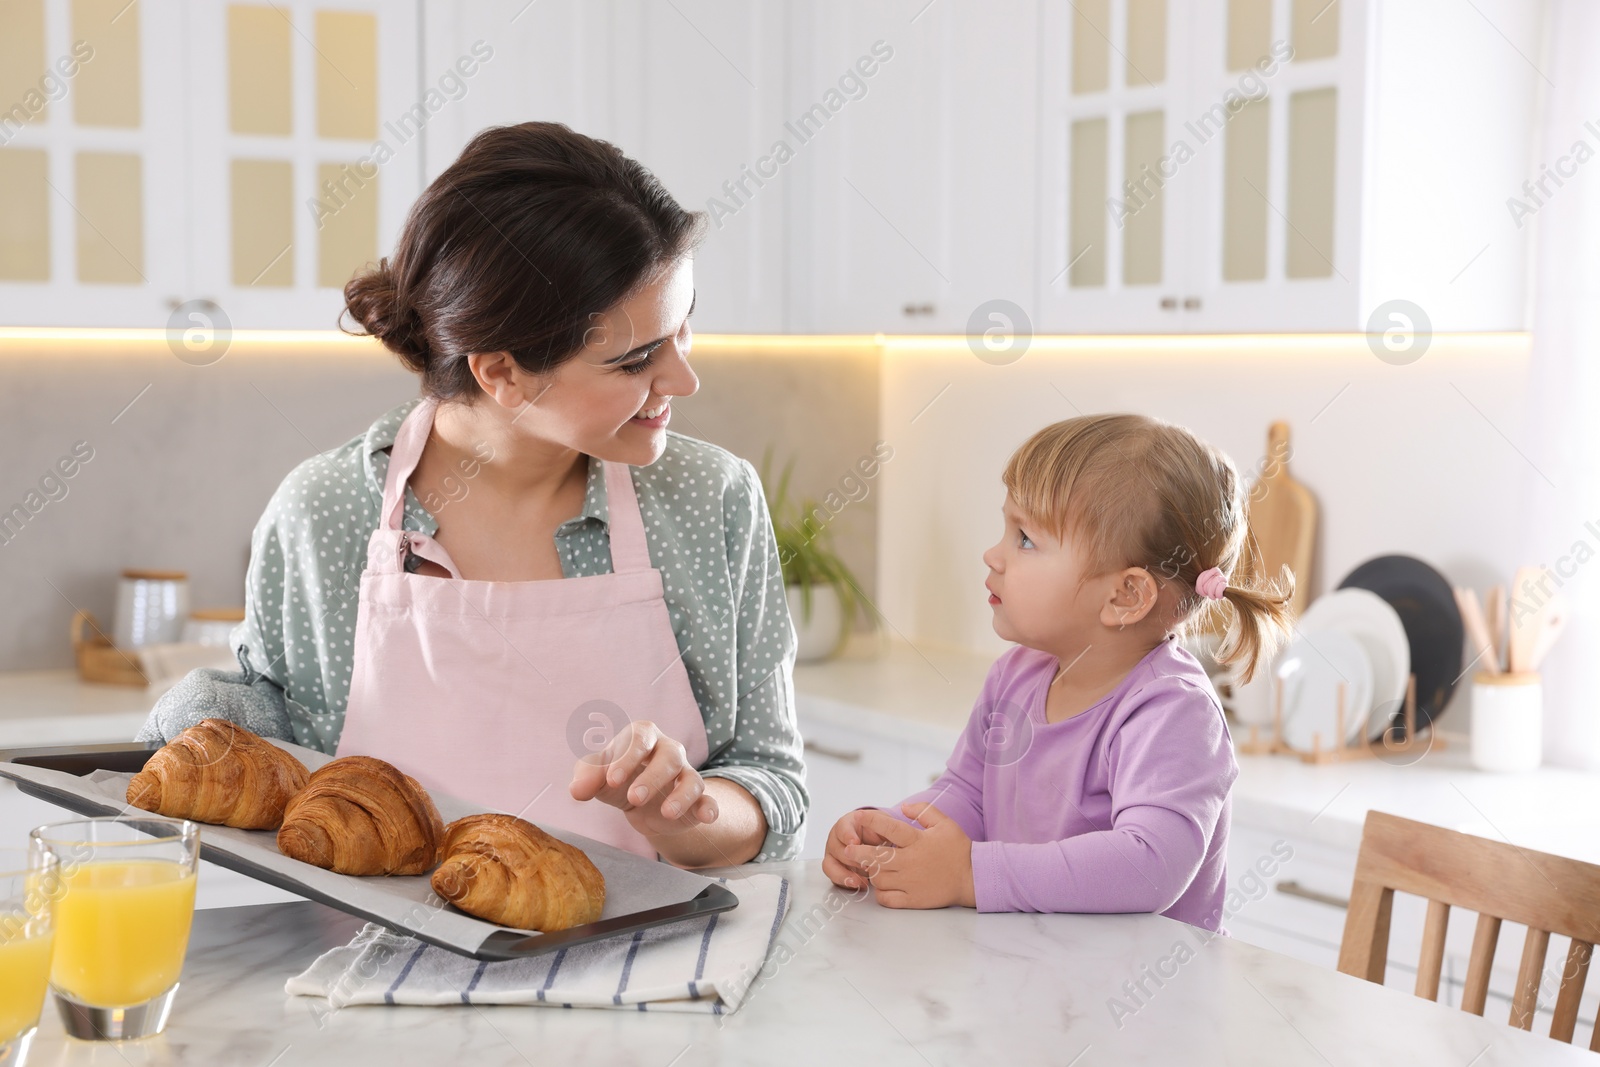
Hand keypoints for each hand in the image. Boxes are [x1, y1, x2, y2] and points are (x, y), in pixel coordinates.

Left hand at [569, 720, 717, 838]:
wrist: (637, 803)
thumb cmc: (616, 779)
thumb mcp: (597, 776)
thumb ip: (586, 777)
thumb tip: (577, 789)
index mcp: (643, 737)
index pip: (639, 737)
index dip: (628, 757)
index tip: (611, 781)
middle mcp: (669, 751)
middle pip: (670, 756)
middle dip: (653, 777)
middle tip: (633, 798)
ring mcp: (685, 774)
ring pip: (691, 778)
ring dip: (681, 795)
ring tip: (667, 813)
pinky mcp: (696, 799)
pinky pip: (708, 800)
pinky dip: (710, 807)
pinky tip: (707, 817)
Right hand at [822, 808, 897, 889]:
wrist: (875, 839)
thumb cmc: (876, 830)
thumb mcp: (880, 824)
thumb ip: (881, 828)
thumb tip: (885, 837)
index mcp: (846, 824)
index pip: (842, 828)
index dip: (847, 835)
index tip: (855, 842)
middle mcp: (836, 839)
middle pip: (835, 848)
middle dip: (850, 858)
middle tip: (864, 865)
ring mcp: (834, 855)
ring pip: (830, 865)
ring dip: (844, 874)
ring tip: (859, 881)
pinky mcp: (835, 869)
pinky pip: (834, 878)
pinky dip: (846, 883)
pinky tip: (860, 885)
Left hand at [843, 803, 976, 908]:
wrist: (973, 878)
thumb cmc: (958, 849)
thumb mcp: (945, 823)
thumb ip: (924, 811)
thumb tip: (903, 806)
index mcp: (917, 841)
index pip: (888, 827)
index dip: (870, 820)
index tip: (857, 816)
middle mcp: (910, 862)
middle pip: (875, 857)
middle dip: (857, 853)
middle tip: (848, 850)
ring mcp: (910, 883)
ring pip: (878, 879)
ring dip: (871, 872)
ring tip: (871, 867)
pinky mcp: (913, 899)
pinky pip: (886, 898)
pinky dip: (880, 893)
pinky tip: (883, 886)